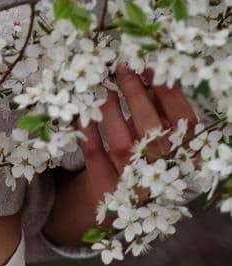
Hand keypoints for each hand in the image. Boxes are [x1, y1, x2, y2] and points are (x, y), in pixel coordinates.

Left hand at [78, 63, 200, 207]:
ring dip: (109, 107)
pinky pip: (94, 155)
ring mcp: (133, 184)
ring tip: (101, 83)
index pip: (183, 121)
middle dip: (134, 93)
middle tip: (121, 67)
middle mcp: (162, 171)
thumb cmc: (145, 155)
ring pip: (120, 142)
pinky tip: (82, 111)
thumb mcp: (160, 137)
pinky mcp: (106, 189)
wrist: (124, 201)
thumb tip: (146, 68)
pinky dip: (87, 131)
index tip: (149, 64)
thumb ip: (158, 110)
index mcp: (184, 156)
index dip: (167, 91)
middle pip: (151, 129)